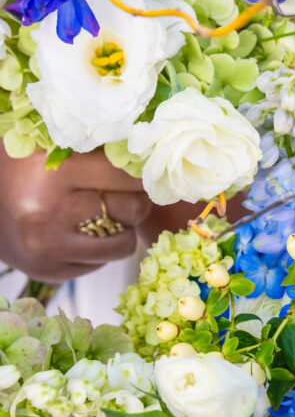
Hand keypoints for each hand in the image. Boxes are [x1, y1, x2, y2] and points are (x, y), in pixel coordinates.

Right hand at [0, 144, 152, 281]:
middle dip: (136, 199)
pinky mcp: (50, 271)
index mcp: (53, 172)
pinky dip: (100, 248)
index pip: (127, 175)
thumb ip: (95, 145)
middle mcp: (49, 213)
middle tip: (125, 191)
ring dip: (123, 228)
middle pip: (132, 209)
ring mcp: (49, 248)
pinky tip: (80, 231)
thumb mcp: (50, 144)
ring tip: (104, 212)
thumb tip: (151, 152)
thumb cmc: (21, 166)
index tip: (142, 169)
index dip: (141, 171)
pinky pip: (102, 262)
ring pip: (124, 243)